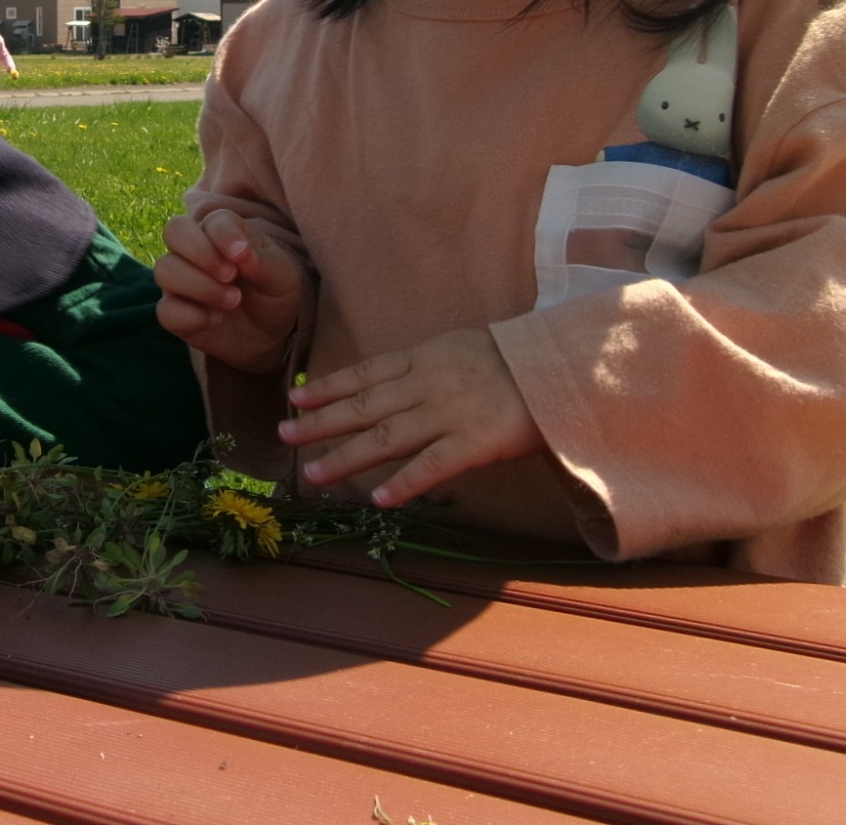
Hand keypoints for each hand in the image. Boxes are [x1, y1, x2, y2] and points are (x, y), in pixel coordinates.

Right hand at [154, 210, 304, 370]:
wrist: (270, 334)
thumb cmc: (274, 294)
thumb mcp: (282, 276)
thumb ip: (263, 260)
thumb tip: (239, 249)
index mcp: (222, 233)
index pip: (211, 220)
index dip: (223, 235)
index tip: (242, 255)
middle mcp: (194, 251)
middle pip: (174, 230)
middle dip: (201, 253)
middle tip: (230, 275)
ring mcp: (180, 281)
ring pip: (165, 270)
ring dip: (201, 286)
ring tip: (233, 301)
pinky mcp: (174, 313)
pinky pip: (165, 310)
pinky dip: (192, 316)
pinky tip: (216, 320)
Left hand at [278, 329, 544, 505]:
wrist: (562, 366)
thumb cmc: (515, 358)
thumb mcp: (460, 348)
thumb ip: (425, 366)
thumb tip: (391, 382)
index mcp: (424, 357)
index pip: (365, 373)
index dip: (328, 387)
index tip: (295, 399)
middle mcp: (427, 384)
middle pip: (363, 406)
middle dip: (321, 422)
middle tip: (284, 436)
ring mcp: (449, 413)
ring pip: (386, 437)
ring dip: (346, 456)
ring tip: (314, 473)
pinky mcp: (475, 442)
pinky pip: (432, 465)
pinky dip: (403, 481)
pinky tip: (377, 498)